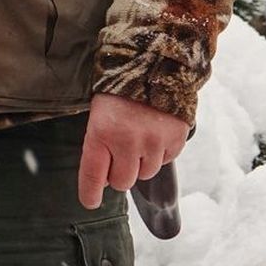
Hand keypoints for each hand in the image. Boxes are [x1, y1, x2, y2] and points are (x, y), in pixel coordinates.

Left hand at [78, 92, 187, 208]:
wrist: (155, 62)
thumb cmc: (119, 88)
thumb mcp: (99, 111)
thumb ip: (100, 142)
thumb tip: (104, 175)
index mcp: (102, 132)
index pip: (93, 174)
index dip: (90, 192)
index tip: (90, 203)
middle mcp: (128, 142)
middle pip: (122, 181)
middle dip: (118, 173)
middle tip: (118, 154)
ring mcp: (154, 142)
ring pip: (145, 173)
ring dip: (140, 163)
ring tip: (138, 137)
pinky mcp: (175, 140)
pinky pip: (165, 161)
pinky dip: (159, 153)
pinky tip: (154, 132)